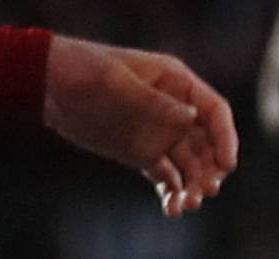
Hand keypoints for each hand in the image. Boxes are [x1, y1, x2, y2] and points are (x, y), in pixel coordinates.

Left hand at [44, 36, 239, 217]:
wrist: (51, 85)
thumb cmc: (86, 70)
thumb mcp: (118, 83)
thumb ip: (154, 102)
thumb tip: (193, 117)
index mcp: (176, 83)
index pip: (213, 111)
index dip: (225, 137)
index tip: (226, 165)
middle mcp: (174, 109)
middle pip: (207, 143)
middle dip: (210, 169)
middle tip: (202, 192)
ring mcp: (159, 133)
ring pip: (189, 164)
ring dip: (193, 185)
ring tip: (184, 205)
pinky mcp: (142, 153)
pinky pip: (167, 176)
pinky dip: (173, 192)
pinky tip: (171, 209)